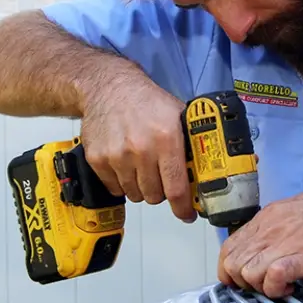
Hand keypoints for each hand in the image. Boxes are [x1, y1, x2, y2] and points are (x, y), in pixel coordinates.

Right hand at [80, 68, 195, 221]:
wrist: (109, 88)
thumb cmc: (147, 101)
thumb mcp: (178, 114)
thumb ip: (189, 142)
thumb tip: (205, 171)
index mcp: (166, 139)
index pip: (177, 187)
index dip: (184, 208)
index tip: (188, 214)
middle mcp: (141, 149)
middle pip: (155, 195)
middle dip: (162, 191)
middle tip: (163, 178)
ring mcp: (117, 156)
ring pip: (135, 194)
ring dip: (142, 187)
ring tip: (144, 167)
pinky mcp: (97, 160)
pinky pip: (115, 189)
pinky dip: (122, 182)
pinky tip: (126, 164)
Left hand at [217, 173, 302, 297]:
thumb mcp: (298, 210)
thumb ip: (279, 226)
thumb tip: (269, 244)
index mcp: (269, 216)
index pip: (229, 246)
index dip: (230, 269)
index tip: (244, 278)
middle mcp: (272, 228)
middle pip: (232, 263)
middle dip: (242, 282)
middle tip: (264, 284)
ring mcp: (286, 241)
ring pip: (246, 273)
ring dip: (260, 287)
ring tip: (281, 285)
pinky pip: (273, 277)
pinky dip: (276, 289)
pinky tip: (292, 287)